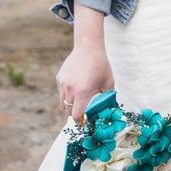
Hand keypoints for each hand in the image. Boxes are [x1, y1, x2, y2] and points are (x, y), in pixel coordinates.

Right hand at [56, 3, 113, 123]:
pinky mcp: (59, 78)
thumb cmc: (100, 64)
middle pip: (69, 111)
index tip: (84, 122)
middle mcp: (70, 88)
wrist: (88, 47)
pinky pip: (61, 92)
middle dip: (75, 114)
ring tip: (78, 102)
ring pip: (63, 103)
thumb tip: (110, 109)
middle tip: (83, 112)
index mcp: (83, 91)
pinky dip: (66, 95)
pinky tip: (75, 89)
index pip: (77, 115)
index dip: (80, 121)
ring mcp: (63, 83)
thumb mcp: (108, 81)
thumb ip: (109, 96)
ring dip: (69, 106)